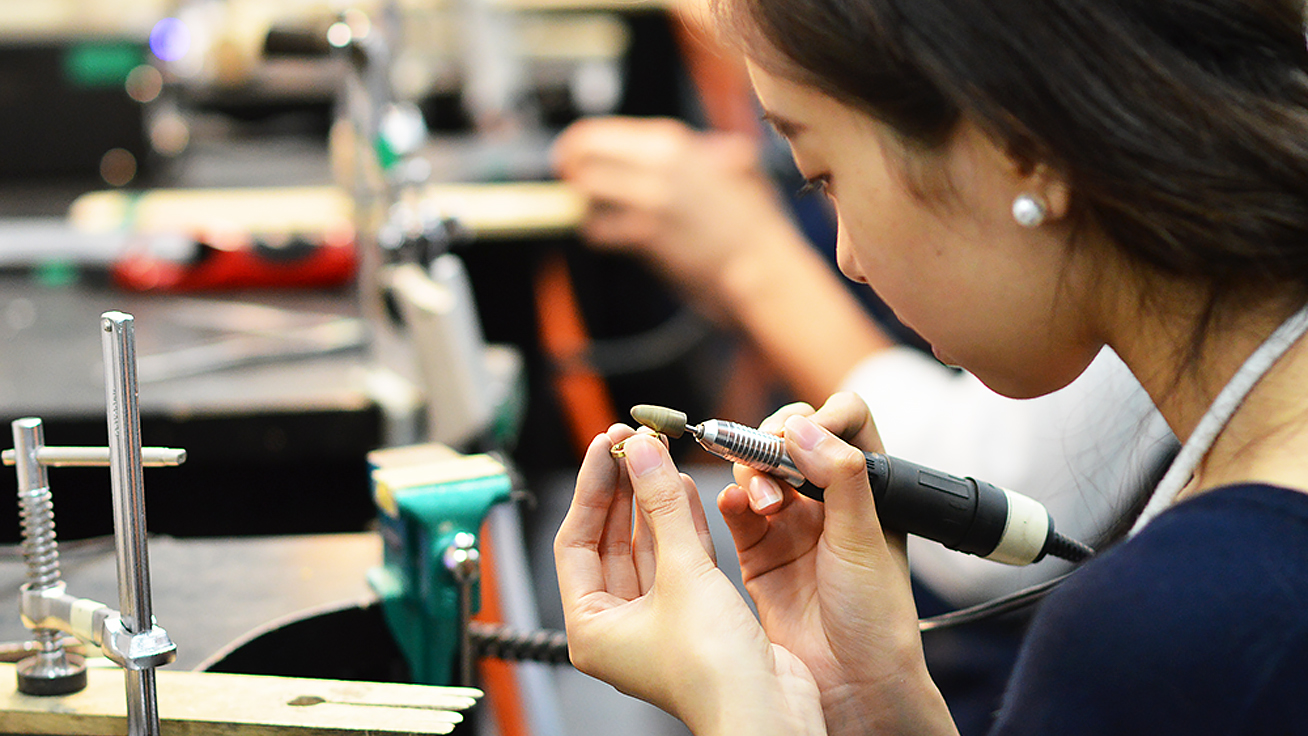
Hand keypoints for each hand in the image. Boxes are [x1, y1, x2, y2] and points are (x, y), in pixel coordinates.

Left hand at [551, 117, 796, 307]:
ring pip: (586, 189)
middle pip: (583, 153)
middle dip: (571, 168)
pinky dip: (597, 233)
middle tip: (569, 180)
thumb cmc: (757, 225)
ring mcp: (650, 198)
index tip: (572, 157)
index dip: (580, 144)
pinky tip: (607, 237)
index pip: (602, 132)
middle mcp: (658, 163)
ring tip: (593, 210)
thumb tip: (712, 148)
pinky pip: (598, 230)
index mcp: (674, 142)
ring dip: (584, 202)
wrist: (764, 268)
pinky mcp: (645, 235)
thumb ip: (718, 153)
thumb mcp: (744, 171)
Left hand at [554, 425, 825, 735]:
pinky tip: (683, 489)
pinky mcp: (693, 616)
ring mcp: (655, 621)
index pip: (575, 539)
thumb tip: (642, 451)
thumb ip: (662, 505)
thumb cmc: (713, 672)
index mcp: (590, 627)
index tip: (604, 444)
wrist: (769, 711)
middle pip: (609, 539)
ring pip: (646, 546)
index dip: (590, 487)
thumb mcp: (684, 571)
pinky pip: (677, 559)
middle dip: (623, 488)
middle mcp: (617, 626)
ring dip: (652, 501)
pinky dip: (680, 524)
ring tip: (656, 454)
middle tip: (631, 441)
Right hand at [719, 393, 957, 735]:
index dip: (821, 417)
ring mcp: (790, 523)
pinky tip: (735, 509)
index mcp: (866, 487)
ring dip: (753, 473)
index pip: (843, 421)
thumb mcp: (865, 538)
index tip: (804, 437)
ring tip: (765, 503)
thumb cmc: (876, 618)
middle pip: (790, 438)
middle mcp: (827, 499)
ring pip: (757, 469)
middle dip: (774, 443)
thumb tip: (806, 428)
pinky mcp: (758, 549)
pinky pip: (734, 510)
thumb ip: (839, 476)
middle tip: (771, 461)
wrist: (850, 682)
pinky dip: (729, 501)